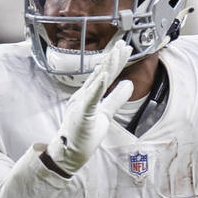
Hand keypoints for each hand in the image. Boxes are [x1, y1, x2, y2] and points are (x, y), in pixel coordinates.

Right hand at [44, 40, 132, 175]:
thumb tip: (129, 84)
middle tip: (124, 43)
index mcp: (89, 95)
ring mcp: (81, 104)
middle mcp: (83, 96)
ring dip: (107, 67)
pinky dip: (97, 86)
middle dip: (113, 58)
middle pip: (101, 74)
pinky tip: (104, 75)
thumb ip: (116, 98)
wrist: (69, 154)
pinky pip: (91, 99)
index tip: (125, 48)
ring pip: (97, 82)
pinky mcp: (82, 115)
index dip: (115, 61)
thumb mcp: (105, 113)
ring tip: (117, 53)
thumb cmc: (84, 134)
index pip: (104, 74)